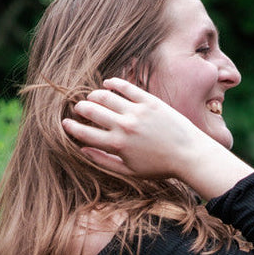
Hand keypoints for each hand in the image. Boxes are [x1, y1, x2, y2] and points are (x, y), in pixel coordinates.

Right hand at [62, 77, 201, 179]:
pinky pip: (126, 87)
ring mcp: (137, 111)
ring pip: (106, 96)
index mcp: (117, 145)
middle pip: (92, 111)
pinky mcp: (149, 101)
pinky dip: (114, 83)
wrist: (188, 154)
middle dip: (80, 109)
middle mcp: (124, 125)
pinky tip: (108, 83)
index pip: (85, 133)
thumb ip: (104, 160)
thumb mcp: (129, 171)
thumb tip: (83, 149)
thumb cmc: (158, 167)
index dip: (71, 128)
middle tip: (78, 109)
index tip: (65, 124)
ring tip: (92, 98)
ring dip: (94, 95)